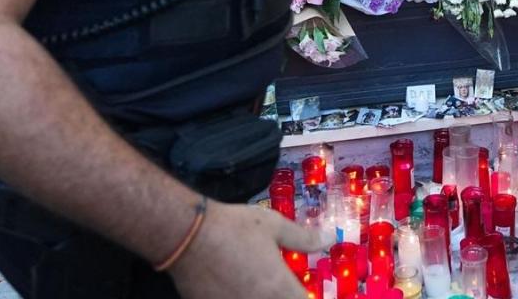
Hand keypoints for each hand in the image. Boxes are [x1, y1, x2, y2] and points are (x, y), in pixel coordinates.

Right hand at [170, 201, 319, 298]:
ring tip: (258, 287)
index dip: (303, 296)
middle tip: (279, 287)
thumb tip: (330, 237)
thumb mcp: (274, 225)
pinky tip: (235, 290)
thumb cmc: (233, 227)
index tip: (300, 289)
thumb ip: (304, 238)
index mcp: (280, 288)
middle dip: (284, 297)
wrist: (186, 235)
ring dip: (262, 298)